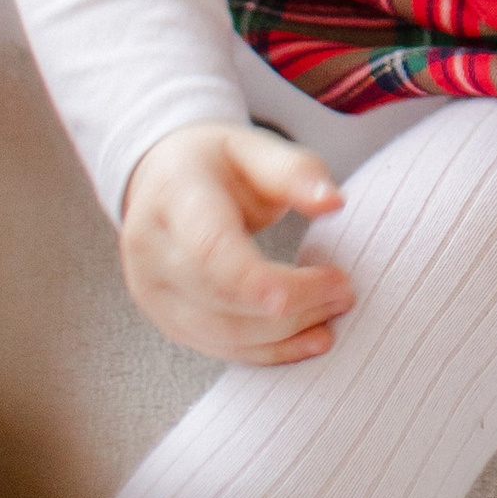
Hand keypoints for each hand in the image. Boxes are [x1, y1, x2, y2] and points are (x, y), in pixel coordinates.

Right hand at [119, 121, 353, 363]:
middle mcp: (151, 248)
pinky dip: (269, 350)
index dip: (253, 277)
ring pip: (221, 332)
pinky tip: (310, 340)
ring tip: (334, 312)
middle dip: (292, 300)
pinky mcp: (167, 320)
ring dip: (285, 332)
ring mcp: (152, 291)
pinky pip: (219, 348)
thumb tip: (334, 203)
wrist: (163, 181)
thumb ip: (294, 171)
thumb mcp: (253, 146)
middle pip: (222, 294)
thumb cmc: (217, 162)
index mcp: (174, 194)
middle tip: (345, 288)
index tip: (307, 289)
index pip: (210, 246)